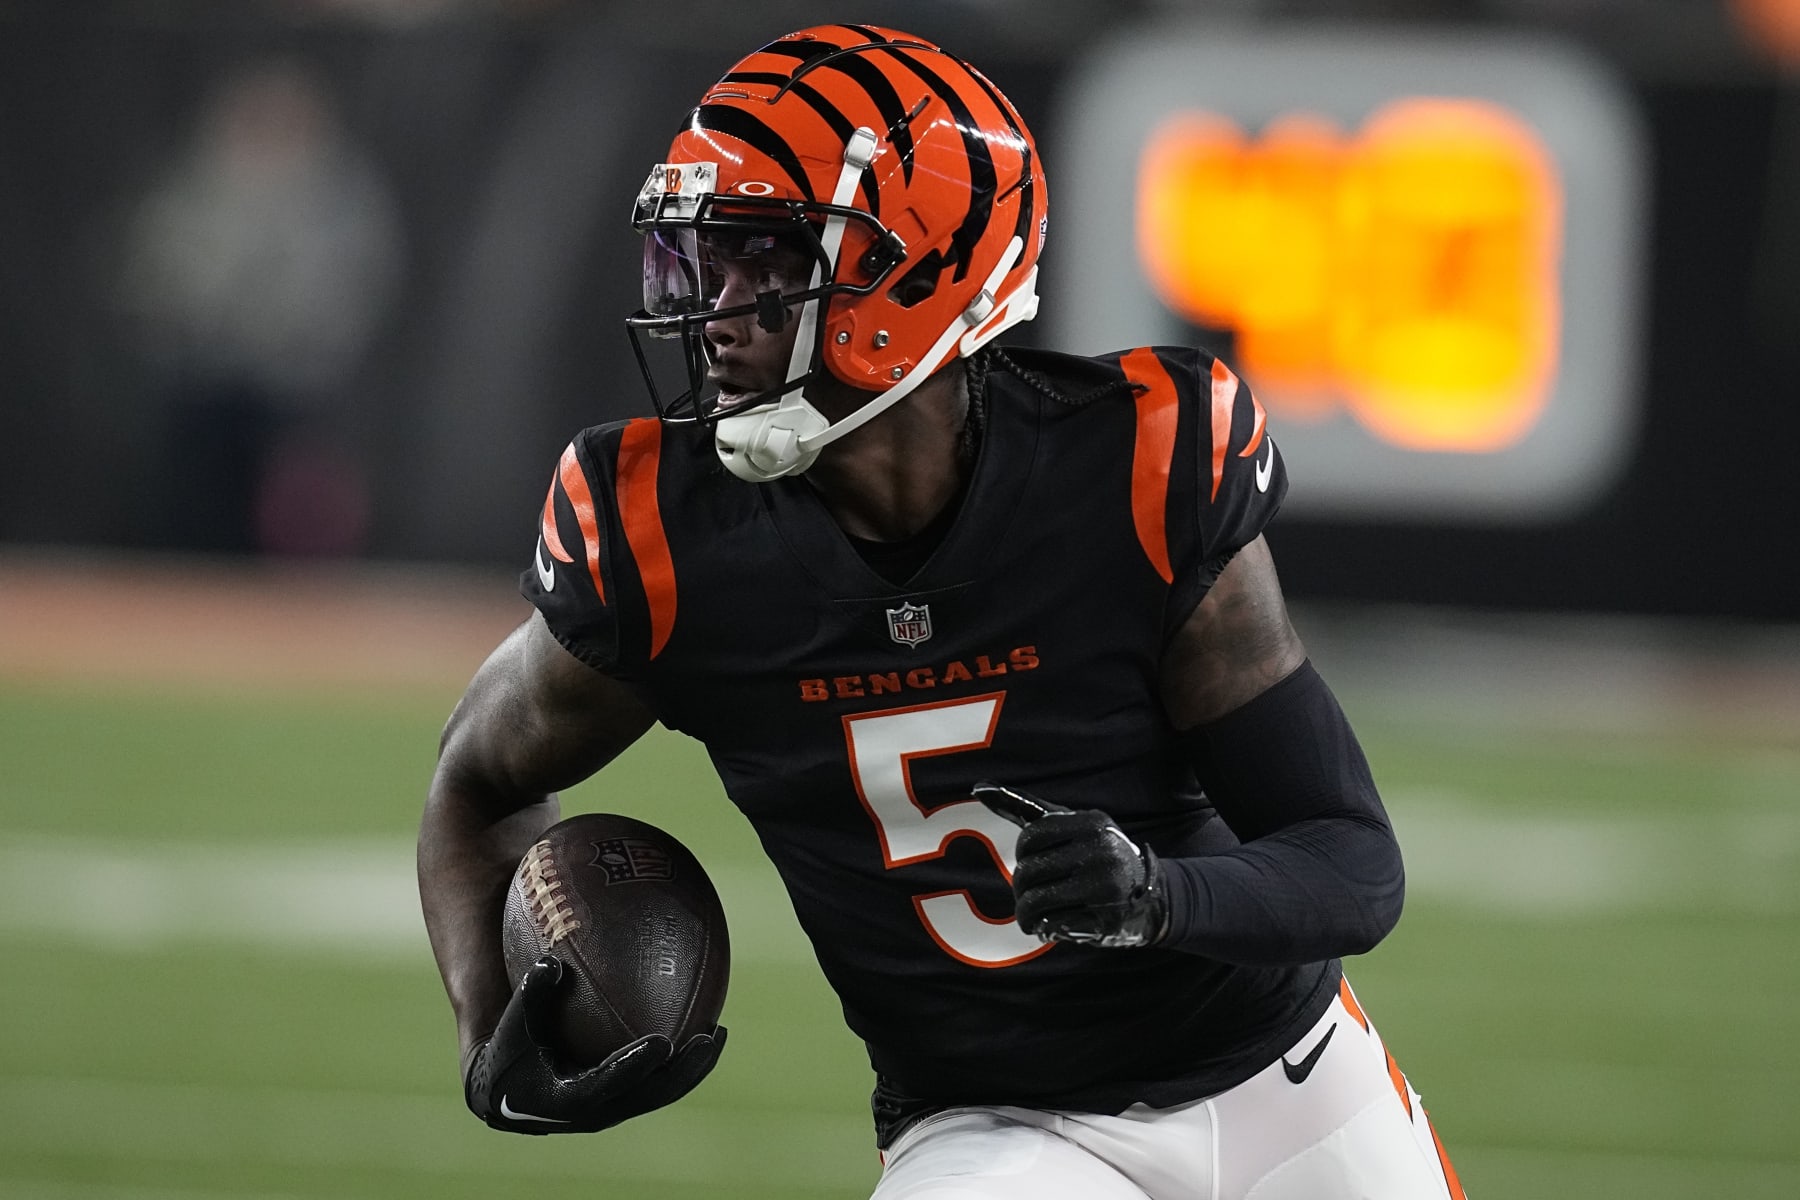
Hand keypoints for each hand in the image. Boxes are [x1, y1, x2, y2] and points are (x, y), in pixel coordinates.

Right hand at [462, 956, 726, 1133]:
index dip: (635, 1066)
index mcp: (567, 1099)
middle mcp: (595, 1112)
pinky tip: (702, 1028)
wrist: (505, 1090)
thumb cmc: (511, 1049)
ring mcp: (612, 1109)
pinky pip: (658, 1084)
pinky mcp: (622, 1100)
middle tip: (708, 1038)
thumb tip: (551, 961)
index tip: (662, 1042)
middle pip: (648, 1095)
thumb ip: (532, 994)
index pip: (607, 1085)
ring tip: (717, 1034)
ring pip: (660, 1093)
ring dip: (692, 1068)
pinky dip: (681, 1062)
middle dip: (681, 1070)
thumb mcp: (514, 1024)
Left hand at [973, 782, 1168, 947]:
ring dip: (1026, 914)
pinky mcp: (1107, 920)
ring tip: (1032, 916)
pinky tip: (1052, 925)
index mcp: (1092, 823)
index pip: (1030, 838)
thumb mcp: (1072, 826)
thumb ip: (1027, 808)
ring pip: (1037, 902)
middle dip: (1020, 890)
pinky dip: (1046, 928)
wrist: (1155, 898)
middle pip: (1029, 872)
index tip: (1030, 864)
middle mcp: (1102, 852)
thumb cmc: (1100, 856)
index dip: (1022, 855)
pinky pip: (1054, 925)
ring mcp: (1106, 887)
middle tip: (1027, 897)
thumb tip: (980, 787)